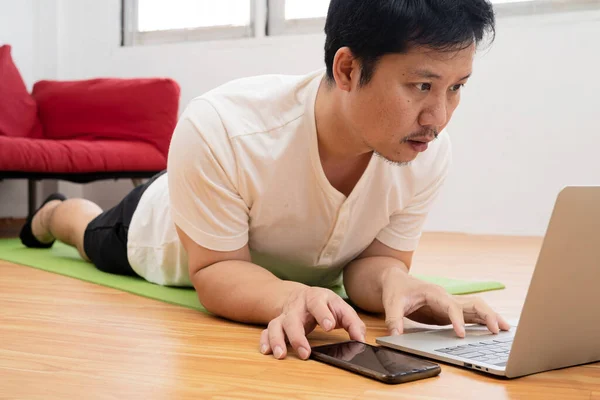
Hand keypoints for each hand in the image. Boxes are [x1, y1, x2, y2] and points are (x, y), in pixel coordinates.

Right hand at [259, 287, 365, 359]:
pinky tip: (267, 351)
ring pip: (276, 325)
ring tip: (281, 355)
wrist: (300, 295)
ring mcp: (285, 315)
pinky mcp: (277, 323)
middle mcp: (297, 306)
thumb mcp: (340, 308)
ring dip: (277, 340)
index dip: (323, 314)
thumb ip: (353, 323)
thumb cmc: (324, 304)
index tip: (329, 326)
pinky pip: (266, 331)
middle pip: (293, 319)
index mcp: (316, 298)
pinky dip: (265, 341)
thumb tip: (361, 341)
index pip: (318, 304)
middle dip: (298, 336)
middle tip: (305, 352)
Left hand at [382, 272, 510, 336]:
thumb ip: (394, 320)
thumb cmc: (396, 289)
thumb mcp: (391, 304)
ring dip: (491, 317)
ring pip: (476, 307)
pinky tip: (494, 330)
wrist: (396, 280)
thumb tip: (396, 336)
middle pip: (473, 303)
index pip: (451, 306)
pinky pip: (471, 315)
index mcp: (435, 293)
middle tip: (498, 330)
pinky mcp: (450, 312)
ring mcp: (450, 304)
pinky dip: (484, 321)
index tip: (461, 335)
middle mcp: (447, 297)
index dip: (457, 320)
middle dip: (487, 315)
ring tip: (506, 330)